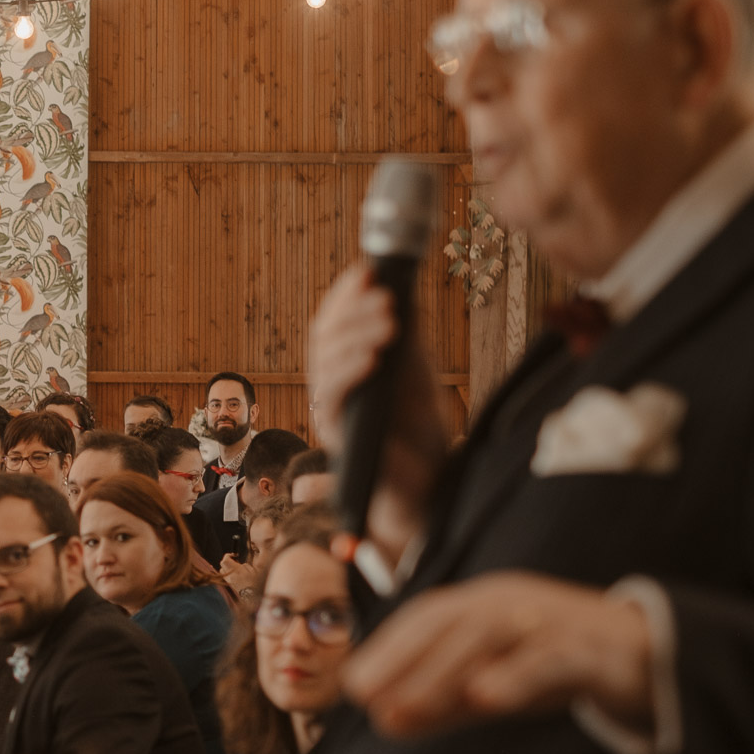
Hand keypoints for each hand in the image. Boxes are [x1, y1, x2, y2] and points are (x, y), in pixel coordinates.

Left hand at [219, 555, 259, 595]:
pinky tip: (236, 575)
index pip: (225, 560)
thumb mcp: (253, 571)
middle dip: (227, 560)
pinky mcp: (229, 585)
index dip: (228, 555)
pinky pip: (225, 576)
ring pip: (222, 570)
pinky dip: (228, 573)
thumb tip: (240, 565)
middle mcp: (230, 575)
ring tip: (235, 568)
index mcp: (236, 570)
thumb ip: (245, 566)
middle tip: (235, 561)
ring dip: (227, 567)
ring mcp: (229, 581)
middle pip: (222, 564)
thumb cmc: (255, 583)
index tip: (235, 555)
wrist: (252, 596)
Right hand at [306, 265, 448, 559]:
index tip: (368, 271)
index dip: (345, 295)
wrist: (429, 483)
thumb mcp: (416, 371)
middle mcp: (328, 384)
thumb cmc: (419, 427)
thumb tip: (406, 289)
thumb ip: (406, 336)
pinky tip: (375, 358)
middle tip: (385, 295)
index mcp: (343, 364)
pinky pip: (333, 398)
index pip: (333, 321)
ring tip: (391, 320)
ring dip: (357, 336)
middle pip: (325, 337)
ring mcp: (329, 410)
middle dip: (353, 310)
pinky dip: (352, 373)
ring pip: (326, 363)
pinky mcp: (337, 435)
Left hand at [344, 572, 653, 739]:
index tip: (352, 687)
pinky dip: (515, 673)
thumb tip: (383, 721)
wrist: (653, 655)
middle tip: (364, 694)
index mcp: (484, 603)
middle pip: (449, 623)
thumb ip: (443, 701)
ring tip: (409, 703)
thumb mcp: (494, 683)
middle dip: (402, 658)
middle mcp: (512, 602)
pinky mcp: (592, 648)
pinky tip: (485, 697)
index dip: (387, 649)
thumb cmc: (557, 663)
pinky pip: (550, 657)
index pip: (425, 618)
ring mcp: (552, 619)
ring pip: (490, 636)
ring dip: (444, 669)